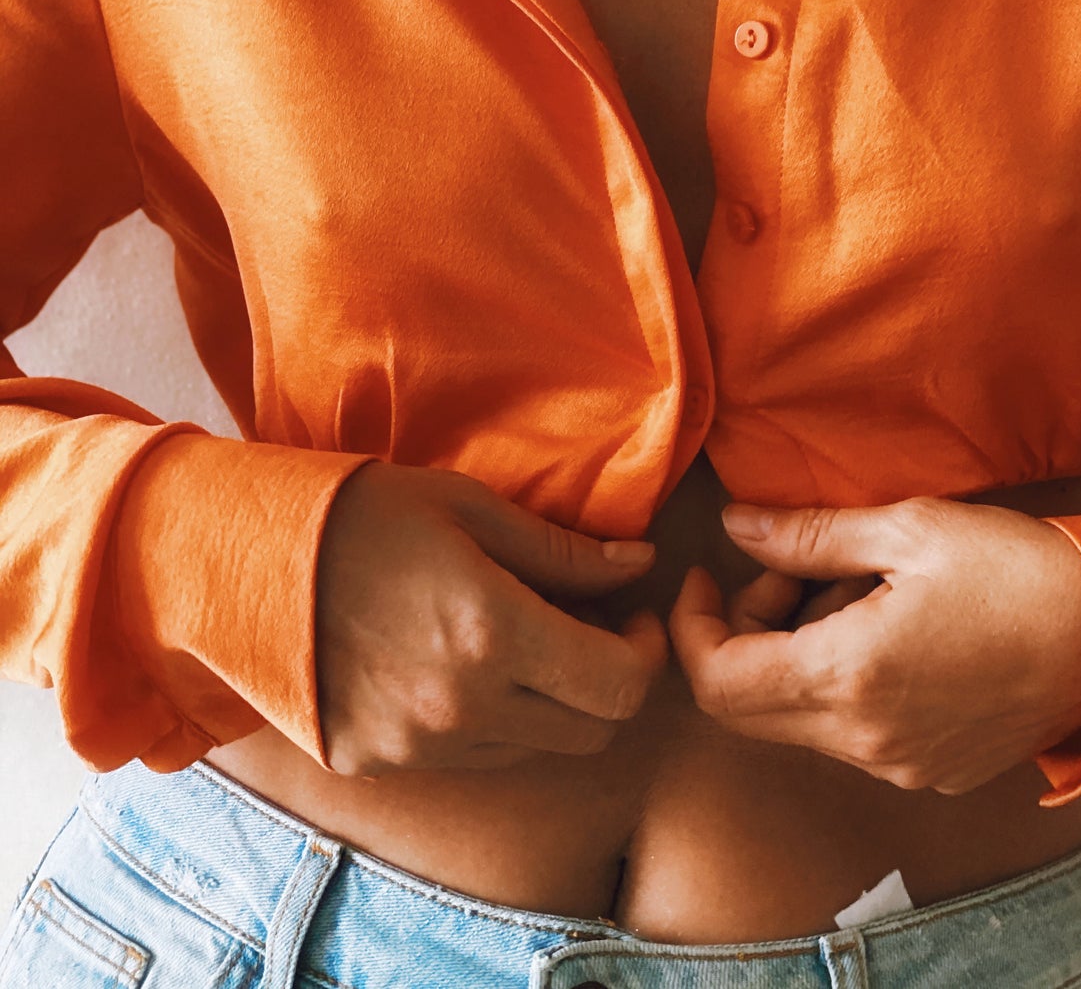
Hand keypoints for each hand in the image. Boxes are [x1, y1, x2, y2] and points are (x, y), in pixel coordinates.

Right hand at [316, 460, 667, 777]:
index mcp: (493, 633)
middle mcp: (462, 706)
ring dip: (552, 703)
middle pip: (592, 732)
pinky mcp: (380, 763)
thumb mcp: (469, 508)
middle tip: (595, 628)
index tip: (635, 615)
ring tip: (527, 640)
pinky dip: (493, 719)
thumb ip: (563, 550)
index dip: (647, 652)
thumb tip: (641, 563)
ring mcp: (418, 746)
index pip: (621, 685)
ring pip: (535, 749)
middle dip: (612, 682)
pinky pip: (472, 756)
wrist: (242, 560)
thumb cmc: (364, 514)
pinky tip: (467, 663)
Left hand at [667, 495, 1080, 795]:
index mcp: (850, 677)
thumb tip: (736, 527)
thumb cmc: (1019, 569)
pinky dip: (842, 681)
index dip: (693, 626)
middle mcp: (865, 741)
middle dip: (745, 634)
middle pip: (748, 708)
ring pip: (800, 719)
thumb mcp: (908, 528)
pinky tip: (891, 628)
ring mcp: (900, 766)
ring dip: (798, 653)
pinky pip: (851, 734)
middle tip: (792, 571)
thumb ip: (809, 535)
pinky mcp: (931, 772)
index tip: (706, 573)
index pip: (718, 681)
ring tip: (858, 587)